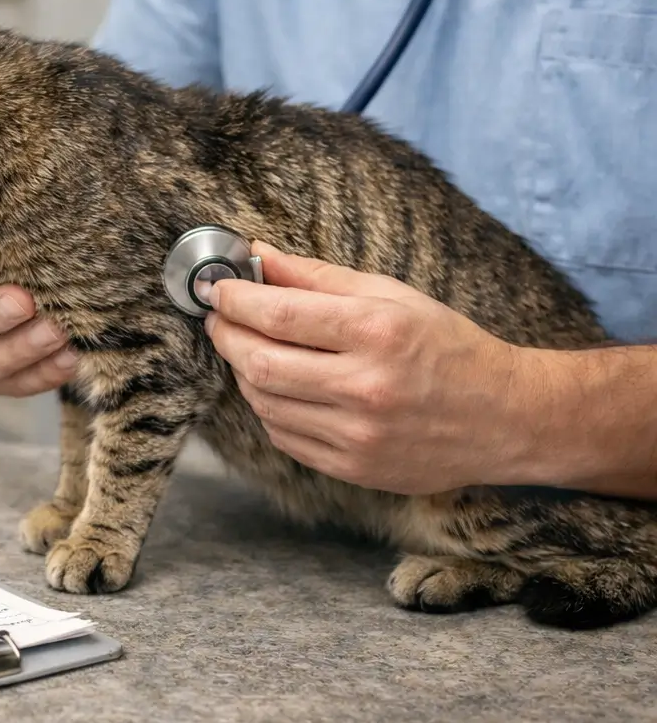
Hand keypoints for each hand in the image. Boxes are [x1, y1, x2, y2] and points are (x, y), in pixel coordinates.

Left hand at [203, 241, 546, 494]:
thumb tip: (258, 254)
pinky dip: (268, 407)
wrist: (505, 418)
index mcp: (377, 333)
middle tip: (218, 318)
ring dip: (244, 372)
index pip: (278, 314)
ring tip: (249, 348)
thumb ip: (318, 276)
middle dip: (225, 336)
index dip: (234, 299)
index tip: (216, 288)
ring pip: (264, 403)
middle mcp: (365, 388)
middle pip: (259, 363)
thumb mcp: (391, 295)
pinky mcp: (353, 468)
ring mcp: (357, 436)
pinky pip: (283, 437)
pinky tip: (278, 386)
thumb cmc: (448, 346)